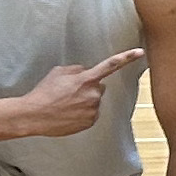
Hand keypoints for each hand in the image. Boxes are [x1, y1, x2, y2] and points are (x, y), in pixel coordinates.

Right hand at [12, 49, 140, 136]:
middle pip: (99, 87)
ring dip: (84, 101)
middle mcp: (93, 94)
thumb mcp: (59, 72)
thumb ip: (77, 70)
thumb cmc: (44, 92)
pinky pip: (91, 114)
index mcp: (86, 78)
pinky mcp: (90, 122)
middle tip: (70, 92)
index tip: (140, 52)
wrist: (34, 115)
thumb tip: (85, 72)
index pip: (111, 65)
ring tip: (66, 104)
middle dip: (88, 88)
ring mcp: (93, 109)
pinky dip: (82, 113)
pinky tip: (68, 113)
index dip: (126, 57)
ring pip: (94, 101)